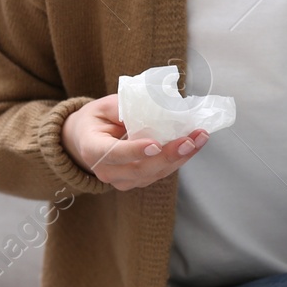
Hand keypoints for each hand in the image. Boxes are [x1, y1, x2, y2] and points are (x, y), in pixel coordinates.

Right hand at [62, 93, 209, 190]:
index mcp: (92, 149)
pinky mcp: (137, 181)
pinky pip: (160, 173)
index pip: (113, 154)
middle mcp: (106, 171)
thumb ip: (123, 107)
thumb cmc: (97, 119)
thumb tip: (152, 108)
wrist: (87, 139)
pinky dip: (179, 159)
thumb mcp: (104, 106)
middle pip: (139, 168)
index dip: (134, 151)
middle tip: (189, 140)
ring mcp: (122, 180)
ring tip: (199, 138)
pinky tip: (194, 144)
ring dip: (180, 157)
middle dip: (168, 155)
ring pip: (154, 173)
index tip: (155, 145)